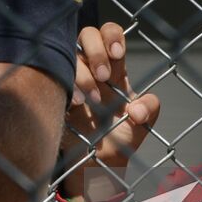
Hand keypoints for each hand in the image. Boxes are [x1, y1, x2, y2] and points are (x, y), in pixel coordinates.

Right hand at [59, 22, 159, 199]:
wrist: (95, 168)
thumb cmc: (118, 141)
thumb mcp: (141, 127)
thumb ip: (149, 110)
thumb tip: (137, 109)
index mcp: (113, 69)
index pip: (110, 34)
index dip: (112, 36)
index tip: (117, 54)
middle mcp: (90, 68)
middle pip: (86, 34)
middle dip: (95, 51)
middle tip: (105, 77)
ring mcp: (70, 79)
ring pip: (69, 55)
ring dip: (81, 73)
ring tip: (91, 100)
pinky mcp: (55, 93)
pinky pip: (51, 76)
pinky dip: (65, 85)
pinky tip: (75, 104)